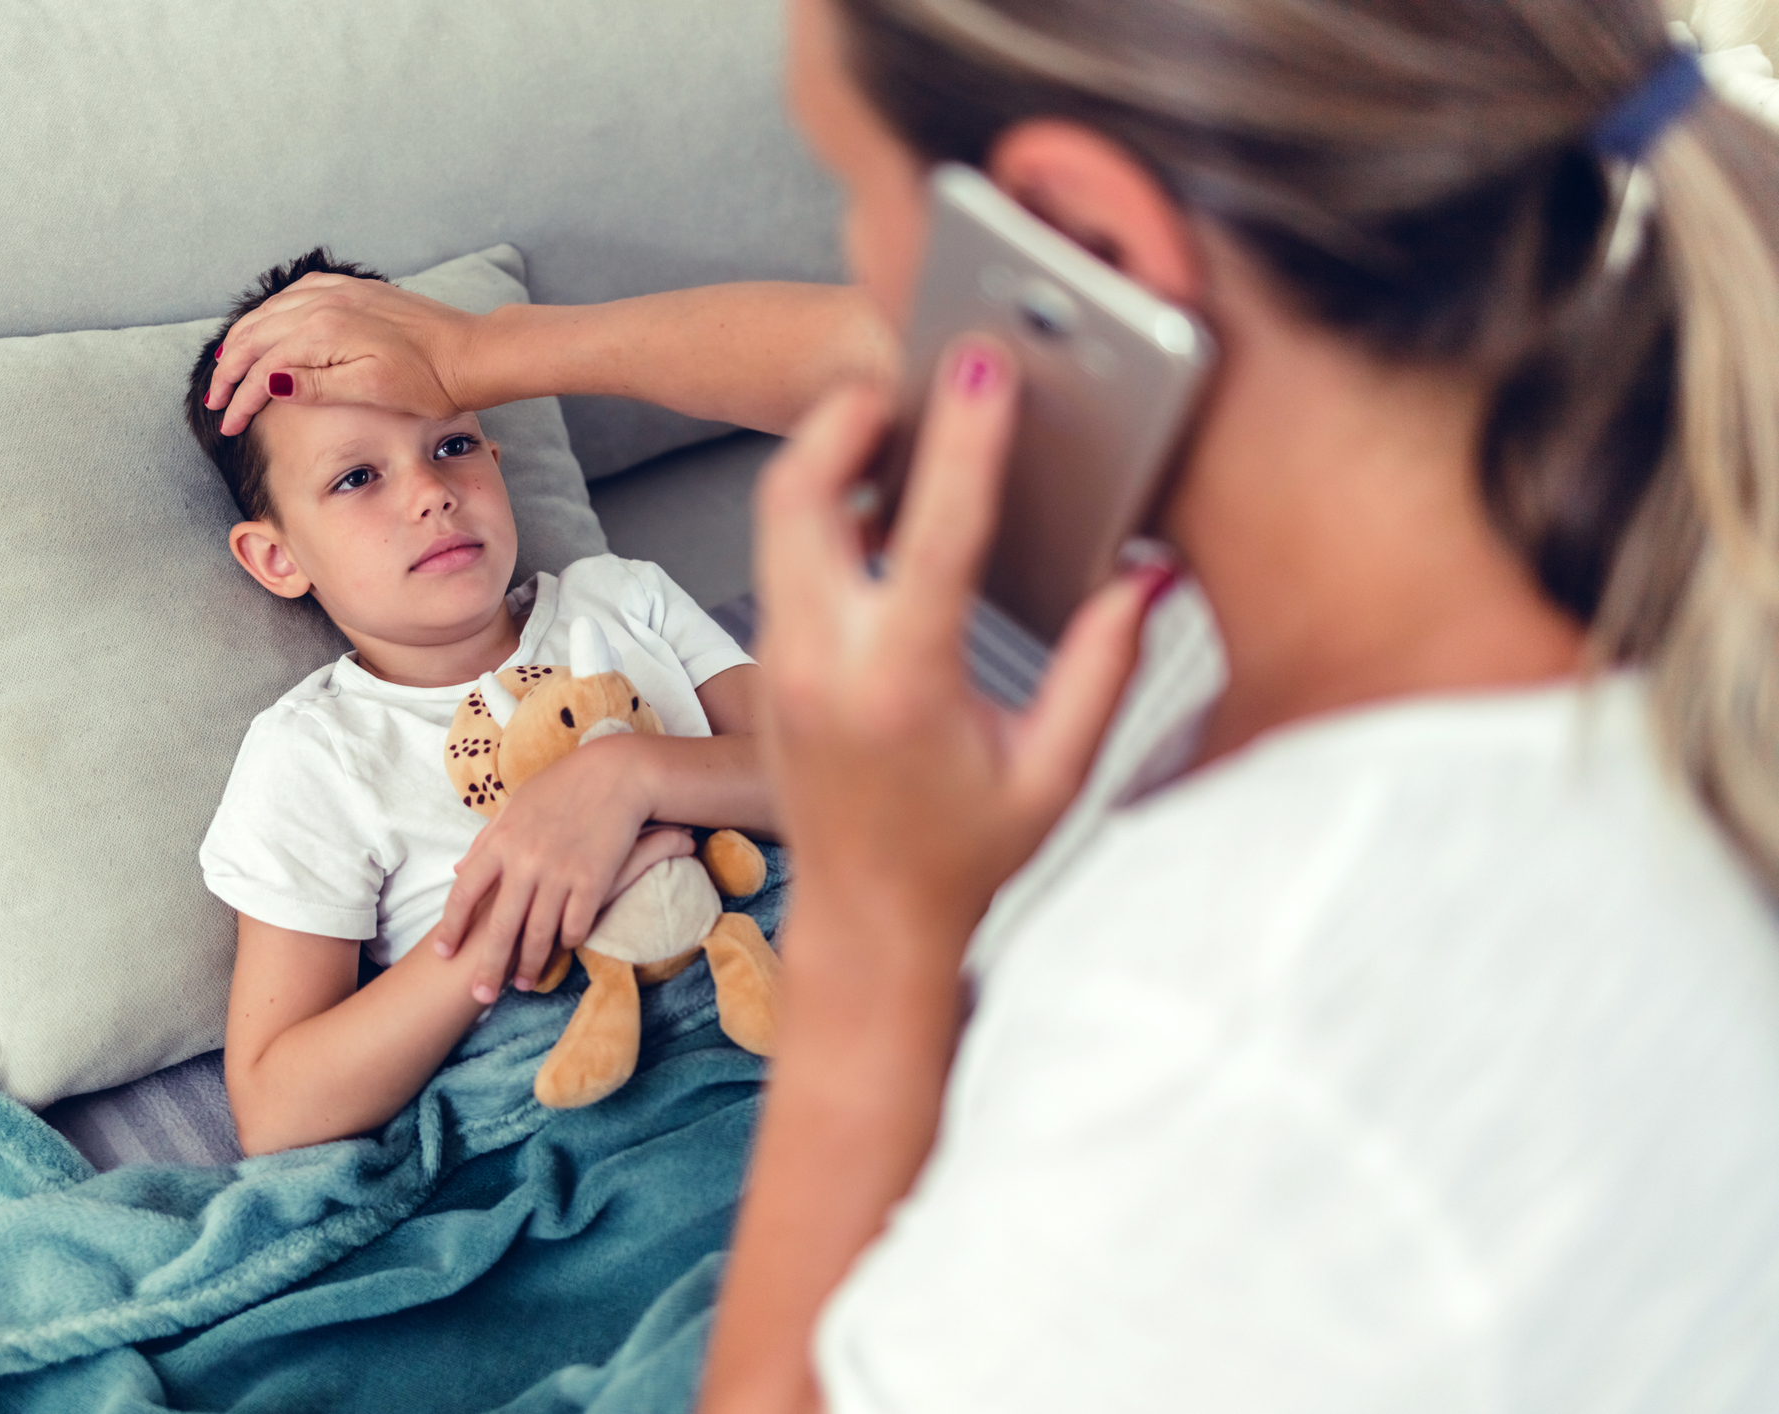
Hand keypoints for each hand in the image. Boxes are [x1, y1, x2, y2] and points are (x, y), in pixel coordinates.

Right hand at [205, 274, 482, 435]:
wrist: (473, 353)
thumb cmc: (429, 381)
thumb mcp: (371, 390)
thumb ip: (316, 384)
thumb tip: (269, 381)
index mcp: (324, 330)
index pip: (263, 367)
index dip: (240, 399)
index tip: (228, 426)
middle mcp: (325, 302)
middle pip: (256, 334)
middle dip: (229, 369)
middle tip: (216, 400)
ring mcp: (340, 291)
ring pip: (270, 311)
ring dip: (244, 339)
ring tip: (227, 366)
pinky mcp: (354, 289)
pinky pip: (295, 294)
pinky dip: (271, 313)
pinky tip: (268, 327)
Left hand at [421, 741, 689, 1002]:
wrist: (616, 773)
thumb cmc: (563, 786)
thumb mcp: (516, 807)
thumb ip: (485, 841)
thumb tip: (459, 871)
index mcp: (501, 842)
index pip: (465, 894)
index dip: (451, 927)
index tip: (443, 953)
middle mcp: (525, 861)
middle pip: (500, 927)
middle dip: (487, 967)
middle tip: (479, 998)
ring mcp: (560, 873)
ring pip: (539, 934)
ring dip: (530, 964)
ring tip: (522, 984)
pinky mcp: (593, 880)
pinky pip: (576, 924)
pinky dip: (570, 940)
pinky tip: (565, 946)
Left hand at [755, 338, 1173, 967]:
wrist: (866, 920)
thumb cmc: (961, 856)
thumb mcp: (1056, 772)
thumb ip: (1102, 670)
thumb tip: (1144, 576)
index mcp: (899, 684)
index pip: (932, 531)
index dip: (962, 439)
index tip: (980, 366)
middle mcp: (820, 662)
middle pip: (799, 492)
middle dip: (845, 419)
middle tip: (903, 381)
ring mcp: (780, 660)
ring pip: (776, 516)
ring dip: (825, 458)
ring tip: (892, 428)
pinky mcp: (768, 664)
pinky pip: (781, 557)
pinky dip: (818, 512)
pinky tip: (877, 510)